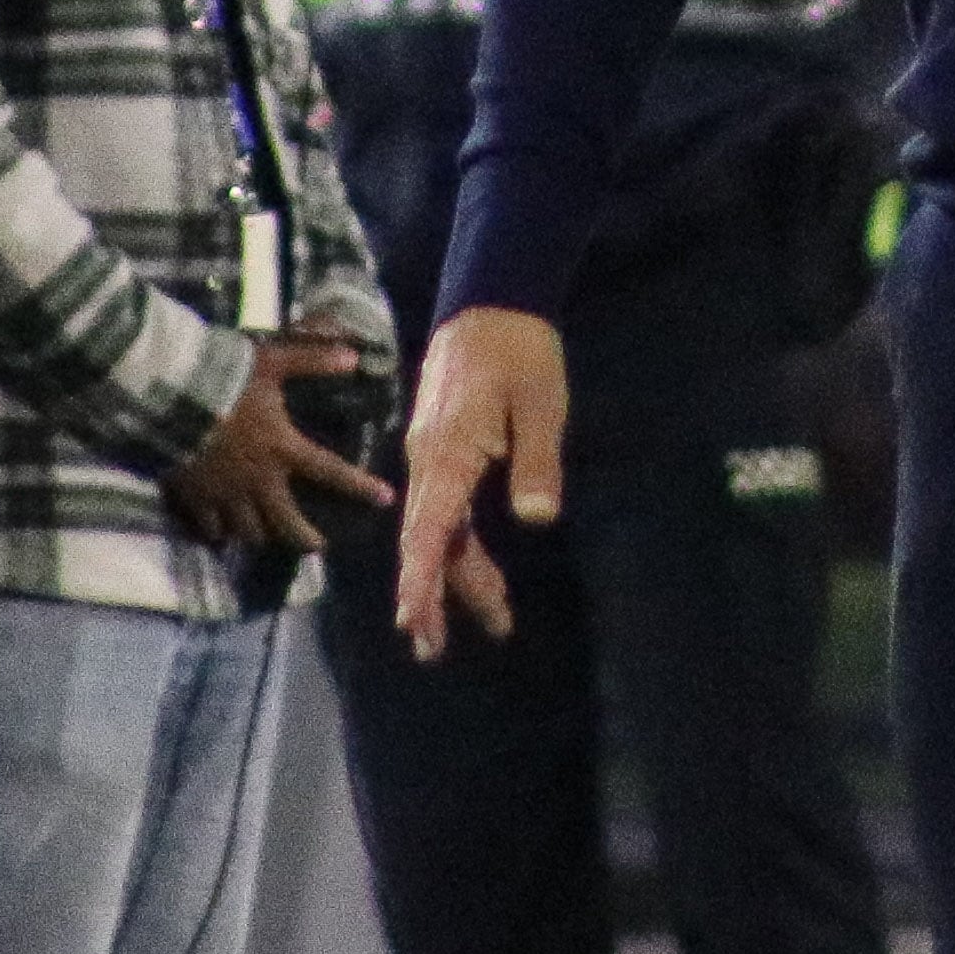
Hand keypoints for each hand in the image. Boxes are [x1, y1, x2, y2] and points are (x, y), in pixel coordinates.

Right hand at [163, 332, 396, 553]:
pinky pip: (210, 528)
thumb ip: (312, 361)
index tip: (385, 499)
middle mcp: (259, 480)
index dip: (359, 486)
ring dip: (260, 536)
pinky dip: (218, 533)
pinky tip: (220, 536)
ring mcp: (226, 494)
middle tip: (317, 547)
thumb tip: (354, 357)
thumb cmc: (225, 382)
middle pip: (286, 521)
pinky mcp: (195, 499)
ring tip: (266, 539)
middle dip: (304, 539)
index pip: (330, 471)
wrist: (172, 401)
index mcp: (282, 449)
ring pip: (249, 531)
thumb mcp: (273, 363)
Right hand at [396, 307, 565, 660]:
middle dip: (431, 596)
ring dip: (455, 576)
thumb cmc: (520, 351)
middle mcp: (429, 461)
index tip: (413, 622)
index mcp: (449, 453)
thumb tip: (537, 517)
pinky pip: (445, 509)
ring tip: (488, 622)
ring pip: (438, 529)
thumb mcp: (541, 403)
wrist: (491, 302)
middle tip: (435, 651)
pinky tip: (480, 570)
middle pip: (426, 540)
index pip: (429, 529)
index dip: (421, 579)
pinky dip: (459, 546)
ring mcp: (431, 456)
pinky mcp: (442, 450)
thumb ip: (538, 461)